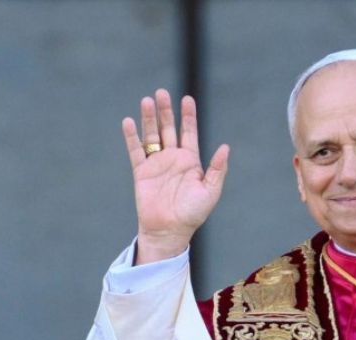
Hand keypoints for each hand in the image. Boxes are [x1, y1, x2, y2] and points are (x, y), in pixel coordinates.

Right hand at [121, 90, 229, 262]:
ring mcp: (156, 164)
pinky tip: (129, 122)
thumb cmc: (192, 214)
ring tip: (147, 100)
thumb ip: (217, 169)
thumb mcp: (210, 191)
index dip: (188, 116)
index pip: (189, 132)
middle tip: (161, 92)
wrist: (170, 231)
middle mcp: (173, 159)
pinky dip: (132, 137)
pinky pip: (136, 151)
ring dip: (149, 118)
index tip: (187, 99)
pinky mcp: (141, 172)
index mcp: (190, 161)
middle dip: (165, 111)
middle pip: (168, 129)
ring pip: (152, 135)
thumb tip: (226, 147)